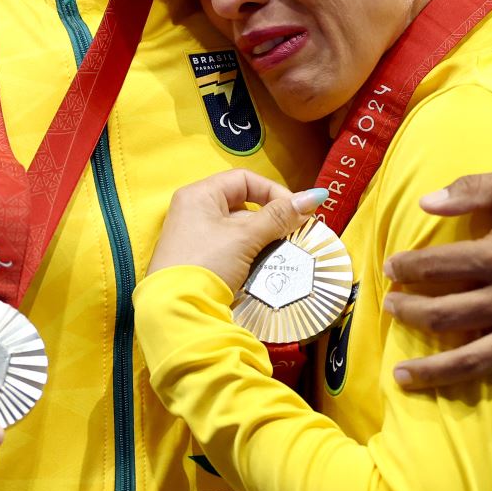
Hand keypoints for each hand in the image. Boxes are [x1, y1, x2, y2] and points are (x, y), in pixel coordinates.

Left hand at [148, 169, 328, 290]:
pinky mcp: (199, 260)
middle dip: (271, 219)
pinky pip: (232, 248)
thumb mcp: (245, 237)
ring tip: (284, 252)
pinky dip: (250, 254)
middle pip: (242, 204)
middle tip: (294, 234)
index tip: (297, 211)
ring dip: (263, 239)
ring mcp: (195, 237)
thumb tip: (315, 195)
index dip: (273, 191)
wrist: (176, 311)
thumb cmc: (207, 263)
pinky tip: (265, 266)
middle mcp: (194, 211)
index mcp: (199, 195)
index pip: (244, 179)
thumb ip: (279, 216)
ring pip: (239, 229)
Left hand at [381, 168, 491, 419]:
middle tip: (391, 309)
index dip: (407, 268)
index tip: (391, 268)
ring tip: (402, 376)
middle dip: (409, 313)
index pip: (438, 267)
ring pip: (475, 361)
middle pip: (445, 317)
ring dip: (434, 372)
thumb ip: (473, 188)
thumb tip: (425, 201)